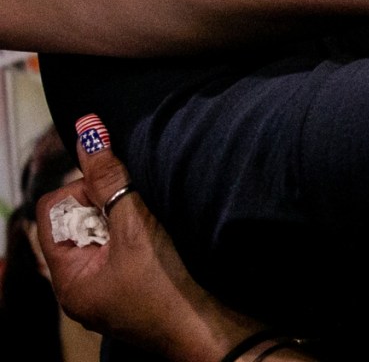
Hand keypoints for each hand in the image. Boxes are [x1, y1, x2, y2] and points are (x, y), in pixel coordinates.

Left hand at [38, 117, 263, 361]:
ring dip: (133, 218)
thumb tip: (87, 130)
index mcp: (69, 279)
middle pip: (80, 220)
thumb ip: (109, 179)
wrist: (219, 332)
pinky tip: (170, 236)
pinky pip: (131, 247)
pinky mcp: (140, 288)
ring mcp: (112, 289)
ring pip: (109, 232)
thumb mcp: (137, 228)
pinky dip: (148, 234)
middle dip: (111, 204)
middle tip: (143, 210)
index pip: (53, 211)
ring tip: (160, 225)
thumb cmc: (174, 289)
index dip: (83, 189)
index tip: (120, 191)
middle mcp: (84, 286)